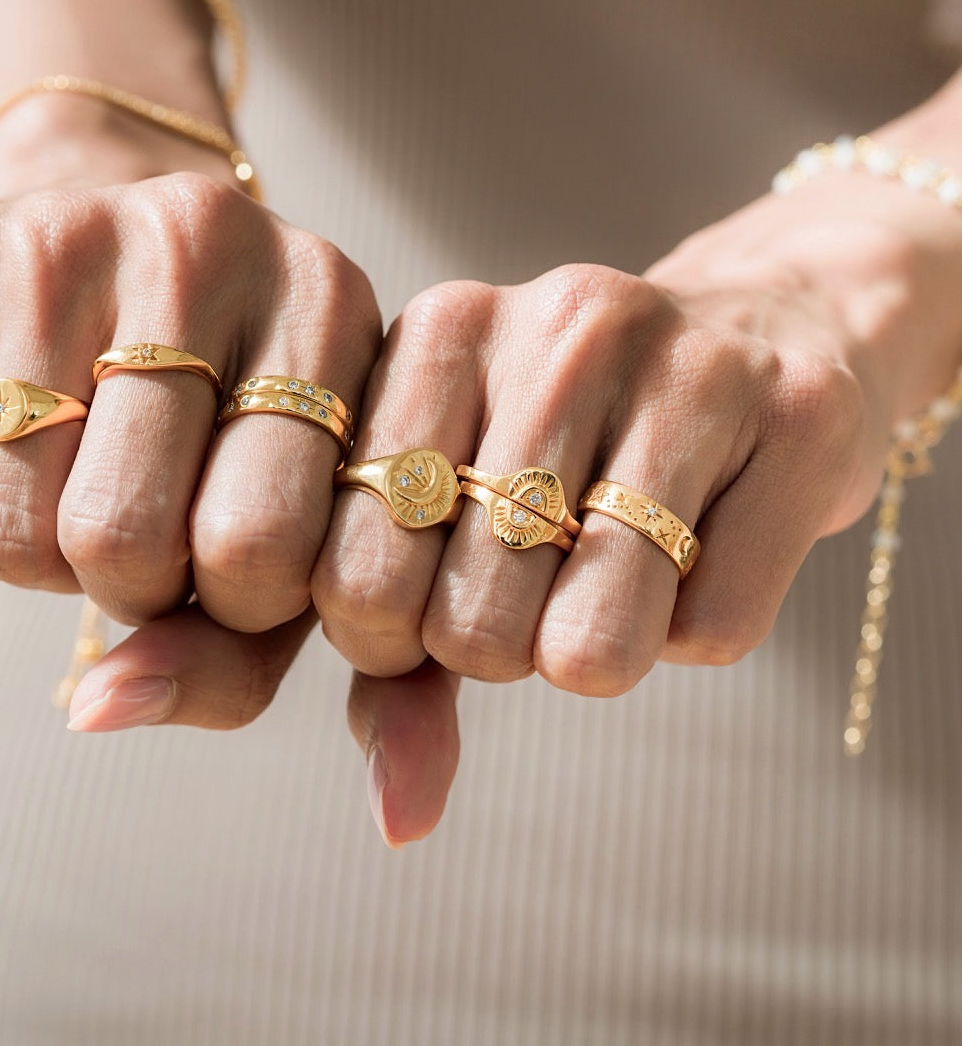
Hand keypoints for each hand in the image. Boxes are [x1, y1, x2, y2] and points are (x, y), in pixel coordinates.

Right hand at [0, 112, 380, 636]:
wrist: (139, 255)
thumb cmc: (232, 425)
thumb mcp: (284, 530)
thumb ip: (231, 661)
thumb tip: (95, 708)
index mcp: (331, 311)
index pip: (263, 550)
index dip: (237, 608)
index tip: (234, 568)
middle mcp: (206, 242)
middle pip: (122, 539)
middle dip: (132, 588)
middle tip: (153, 536)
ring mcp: (73, 231)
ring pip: (7, 529)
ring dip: (44, 560)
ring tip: (89, 489)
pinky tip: (20, 454)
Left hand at [311, 170, 961, 842]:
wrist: (766, 344)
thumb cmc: (578, 456)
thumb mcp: (453, 529)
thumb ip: (395, 673)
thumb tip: (399, 822)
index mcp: (440, 332)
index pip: (350, 572)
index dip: (386, 634)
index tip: (429, 600)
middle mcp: (558, 327)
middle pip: (468, 619)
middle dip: (492, 645)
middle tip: (530, 587)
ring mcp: (686, 361)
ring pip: (590, 640)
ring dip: (592, 648)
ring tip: (607, 572)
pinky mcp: (801, 413)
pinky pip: (711, 632)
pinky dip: (693, 631)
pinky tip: (699, 548)